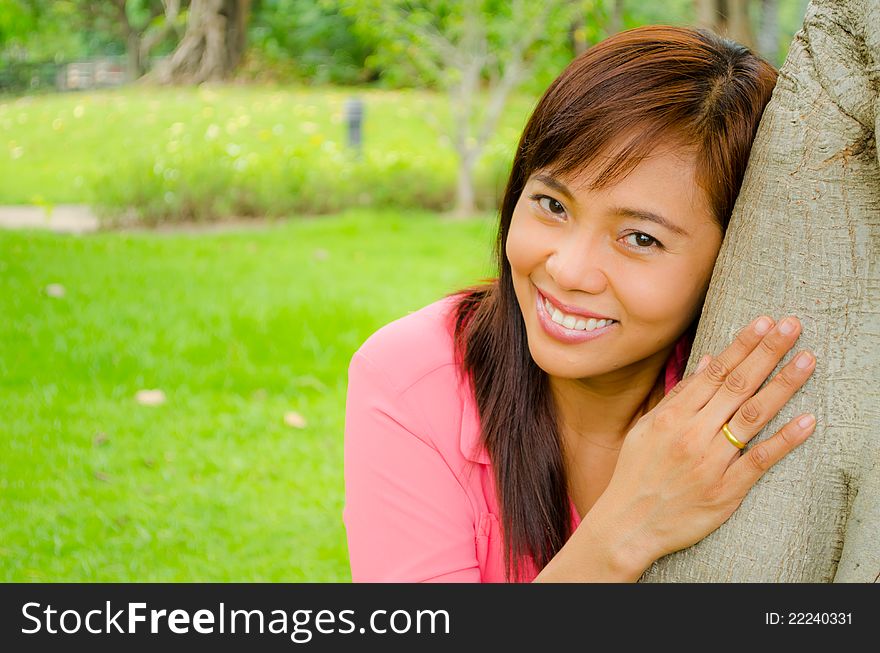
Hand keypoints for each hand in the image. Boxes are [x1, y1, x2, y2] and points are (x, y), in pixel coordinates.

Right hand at [593, 315, 816, 571]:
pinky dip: (784, 440)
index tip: (765, 322)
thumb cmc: (636, 473)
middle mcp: (692, 434)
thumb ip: (679, 396)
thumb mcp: (646, 429)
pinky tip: (807, 420)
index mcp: (672, 417)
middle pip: (738, 386)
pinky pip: (760, 460)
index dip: (742, 345)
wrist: (629, 523)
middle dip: (767, 353)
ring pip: (752, 417)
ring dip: (782, 386)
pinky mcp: (726, 490)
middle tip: (793, 327)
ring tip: (806, 360)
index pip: (715, 372)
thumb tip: (708, 362)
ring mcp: (711, 462)